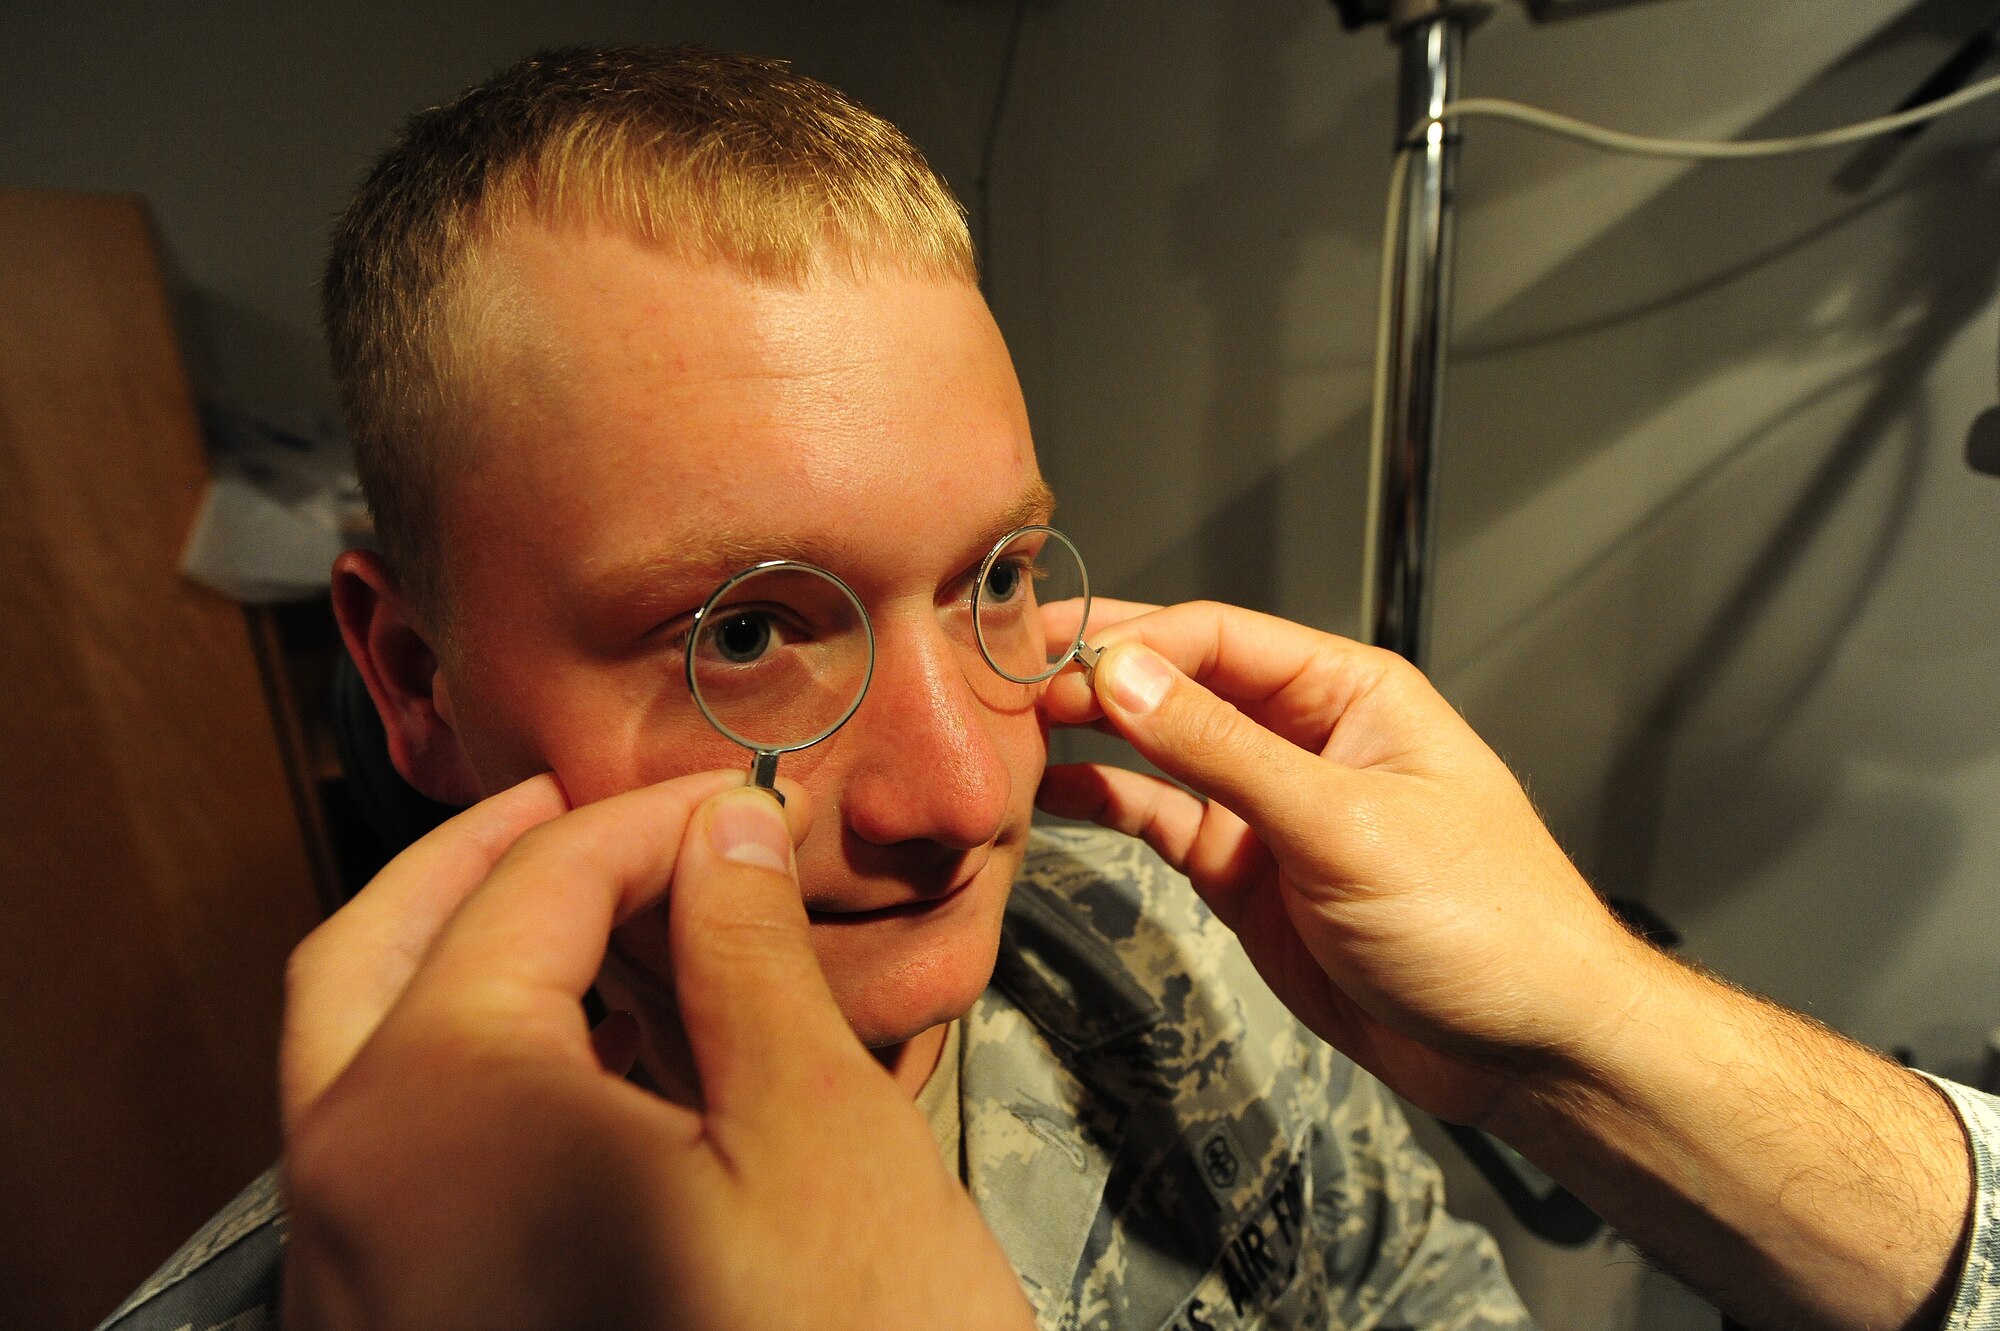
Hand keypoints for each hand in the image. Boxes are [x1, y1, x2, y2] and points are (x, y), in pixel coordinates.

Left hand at [279, 772, 1032, 1330]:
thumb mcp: (813, 1132)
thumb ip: (743, 955)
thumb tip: (718, 833)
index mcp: (432, 1115)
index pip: (517, 898)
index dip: (632, 826)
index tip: (728, 804)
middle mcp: (349, 1204)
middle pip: (371, 961)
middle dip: (479, 865)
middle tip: (587, 815)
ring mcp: (362, 1300)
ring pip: (366, 1074)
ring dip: (468, 968)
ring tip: (606, 931)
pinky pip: (400, 1179)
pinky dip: (471, 1085)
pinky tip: (595, 1083)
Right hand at [1036, 599, 1654, 1126]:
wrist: (1523, 1049)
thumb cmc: (1485, 922)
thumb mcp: (1344, 824)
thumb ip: (1225, 751)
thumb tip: (1122, 675)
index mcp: (1348, 692)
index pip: (1215, 637)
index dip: (1127, 640)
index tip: (1048, 654)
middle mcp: (1302, 736)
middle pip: (1178, 682)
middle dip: (1092, 672)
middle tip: (1001, 671)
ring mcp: (1269, 807)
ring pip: (1159, 749)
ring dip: (1088, 734)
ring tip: (1006, 724)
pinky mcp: (1246, 874)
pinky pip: (1162, 820)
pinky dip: (1106, 802)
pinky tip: (1050, 790)